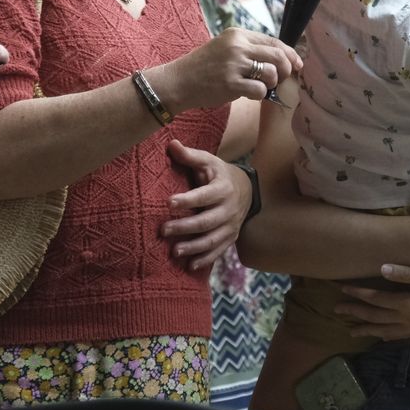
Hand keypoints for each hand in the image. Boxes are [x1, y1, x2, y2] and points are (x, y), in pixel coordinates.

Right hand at [151, 27, 301, 111]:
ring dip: (271, 84)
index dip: (289, 53)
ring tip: (258, 86)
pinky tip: (247, 93)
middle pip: (277, 55)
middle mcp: (237, 46)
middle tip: (280, 79)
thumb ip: (248, 49)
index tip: (297, 64)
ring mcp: (234, 64)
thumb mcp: (225, 47)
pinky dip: (259, 94)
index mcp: (237, 34)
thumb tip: (280, 58)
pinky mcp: (231, 83)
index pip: (273, 40)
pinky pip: (260, 90)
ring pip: (272, 73)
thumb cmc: (204, 67)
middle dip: (285, 70)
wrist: (179, 81)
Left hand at [162, 140, 250, 270]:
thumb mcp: (208, 161)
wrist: (246, 189)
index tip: (168, 202)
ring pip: (212, 240)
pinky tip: (190, 266)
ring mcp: (231, 226)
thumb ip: (190, 156)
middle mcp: (229, 209)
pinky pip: (218, 252)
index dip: (187, 199)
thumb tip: (171, 144)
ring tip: (174, 251)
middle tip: (163, 230)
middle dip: (185, 227)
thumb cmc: (218, 174)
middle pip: (207, 221)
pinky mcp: (231, 238)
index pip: (204, 195)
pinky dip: (205, 260)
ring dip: (193, 247)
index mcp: (223, 188)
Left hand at [337, 264, 409, 341]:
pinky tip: (379, 336)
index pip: (376, 299)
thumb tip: (382, 269)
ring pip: (383, 329)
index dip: (358, 293)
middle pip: (375, 316)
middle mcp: (407, 319)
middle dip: (355, 312)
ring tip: (350, 330)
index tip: (342, 288)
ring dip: (366, 328)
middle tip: (336, 310)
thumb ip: (407, 274)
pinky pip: (397, 336)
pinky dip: (384, 336)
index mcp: (407, 304)